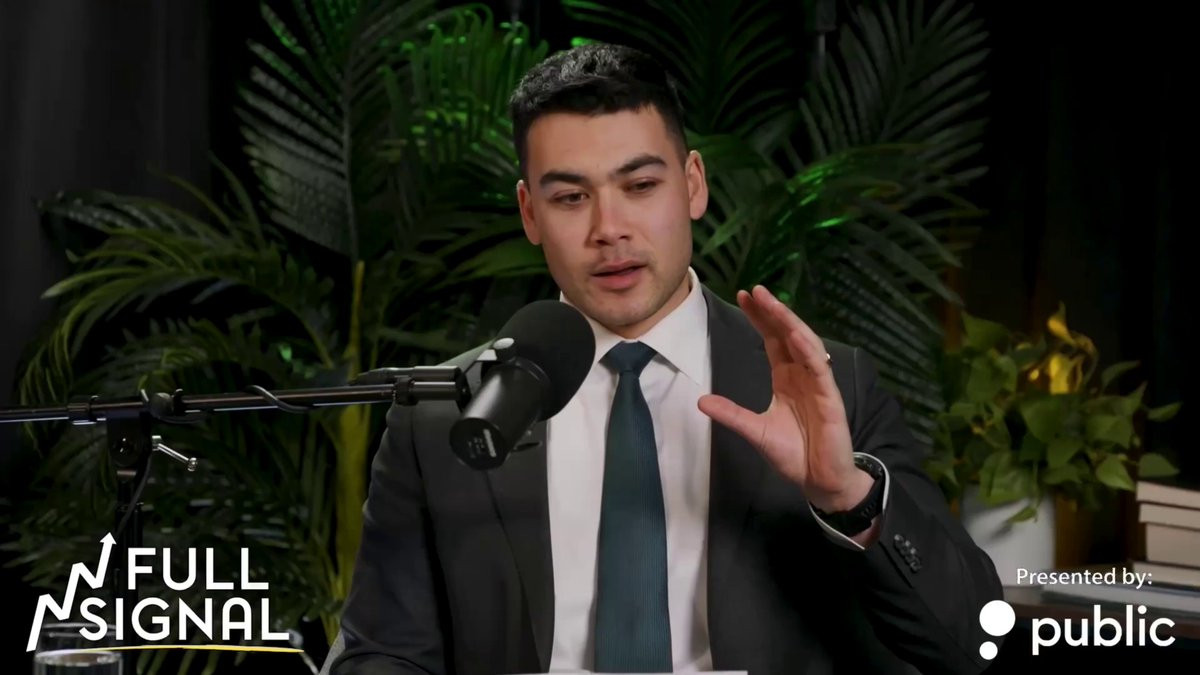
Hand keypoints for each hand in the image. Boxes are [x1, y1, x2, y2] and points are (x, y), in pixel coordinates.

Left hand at [698, 285, 872, 512]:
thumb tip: (700, 401)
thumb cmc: (794, 454)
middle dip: (771, 312)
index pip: (772, 340)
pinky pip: (819, 368)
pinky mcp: (830, 397)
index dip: (760, 318)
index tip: (743, 297)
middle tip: (754, 290)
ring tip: (771, 303)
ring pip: (804, 343)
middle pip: (787, 334)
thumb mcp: (754, 431)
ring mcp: (818, 383)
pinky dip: (808, 349)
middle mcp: (803, 374)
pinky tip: (794, 334)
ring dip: (788, 322)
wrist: (819, 480)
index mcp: (786, 378)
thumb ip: (731, 414)